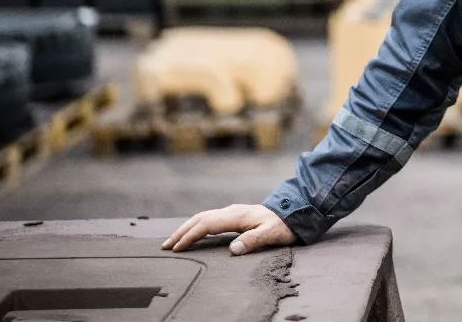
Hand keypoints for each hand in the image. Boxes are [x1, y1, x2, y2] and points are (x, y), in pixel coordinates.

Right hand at [162, 203, 294, 254]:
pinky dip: (197, 226)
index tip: (176, 248)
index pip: (206, 225)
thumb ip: (253, 240)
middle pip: (200, 219)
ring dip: (187, 228)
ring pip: (204, 217)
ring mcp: (233, 212)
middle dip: (181, 231)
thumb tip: (232, 249)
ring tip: (174, 240)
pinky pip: (210, 219)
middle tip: (165, 246)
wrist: (296, 212)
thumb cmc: (284, 225)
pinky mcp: (235, 215)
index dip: (190, 236)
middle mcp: (232, 211)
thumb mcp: (271, 234)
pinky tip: (194, 233)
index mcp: (237, 216)